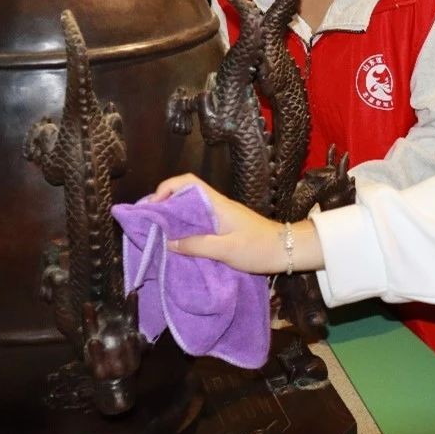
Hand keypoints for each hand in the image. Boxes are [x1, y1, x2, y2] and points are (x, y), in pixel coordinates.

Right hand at [151, 174, 323, 273]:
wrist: (286, 251)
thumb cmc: (259, 248)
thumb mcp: (226, 250)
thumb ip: (197, 245)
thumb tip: (167, 242)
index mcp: (217, 204)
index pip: (187, 182)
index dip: (166, 188)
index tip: (152, 207)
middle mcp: (216, 205)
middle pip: (184, 195)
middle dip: (164, 205)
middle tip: (148, 223)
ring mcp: (220, 216)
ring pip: (190, 210)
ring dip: (173, 218)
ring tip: (157, 234)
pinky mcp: (223, 227)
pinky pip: (198, 222)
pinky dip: (184, 228)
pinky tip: (177, 242)